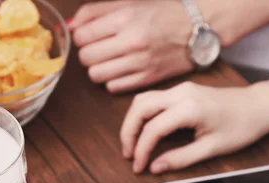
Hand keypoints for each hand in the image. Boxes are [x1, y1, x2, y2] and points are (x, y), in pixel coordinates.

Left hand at [69, 1, 192, 92]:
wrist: (198, 29)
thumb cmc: (163, 13)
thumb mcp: (130, 2)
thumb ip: (95, 11)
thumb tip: (70, 26)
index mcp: (126, 17)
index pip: (82, 35)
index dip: (81, 36)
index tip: (89, 35)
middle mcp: (132, 41)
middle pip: (86, 57)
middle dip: (87, 52)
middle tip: (98, 48)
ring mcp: (139, 63)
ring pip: (96, 75)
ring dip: (97, 68)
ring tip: (109, 60)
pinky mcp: (146, 79)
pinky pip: (112, 87)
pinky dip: (112, 80)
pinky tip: (121, 70)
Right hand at [120, 82, 268, 173]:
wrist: (259, 105)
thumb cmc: (242, 125)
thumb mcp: (212, 148)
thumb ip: (181, 158)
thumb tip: (156, 167)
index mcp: (190, 107)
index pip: (153, 129)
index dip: (141, 150)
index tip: (138, 166)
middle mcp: (181, 93)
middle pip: (139, 108)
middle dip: (128, 133)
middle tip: (128, 155)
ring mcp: (180, 89)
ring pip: (142, 100)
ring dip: (133, 122)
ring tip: (133, 145)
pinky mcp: (181, 90)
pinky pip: (152, 99)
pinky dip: (142, 115)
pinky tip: (143, 131)